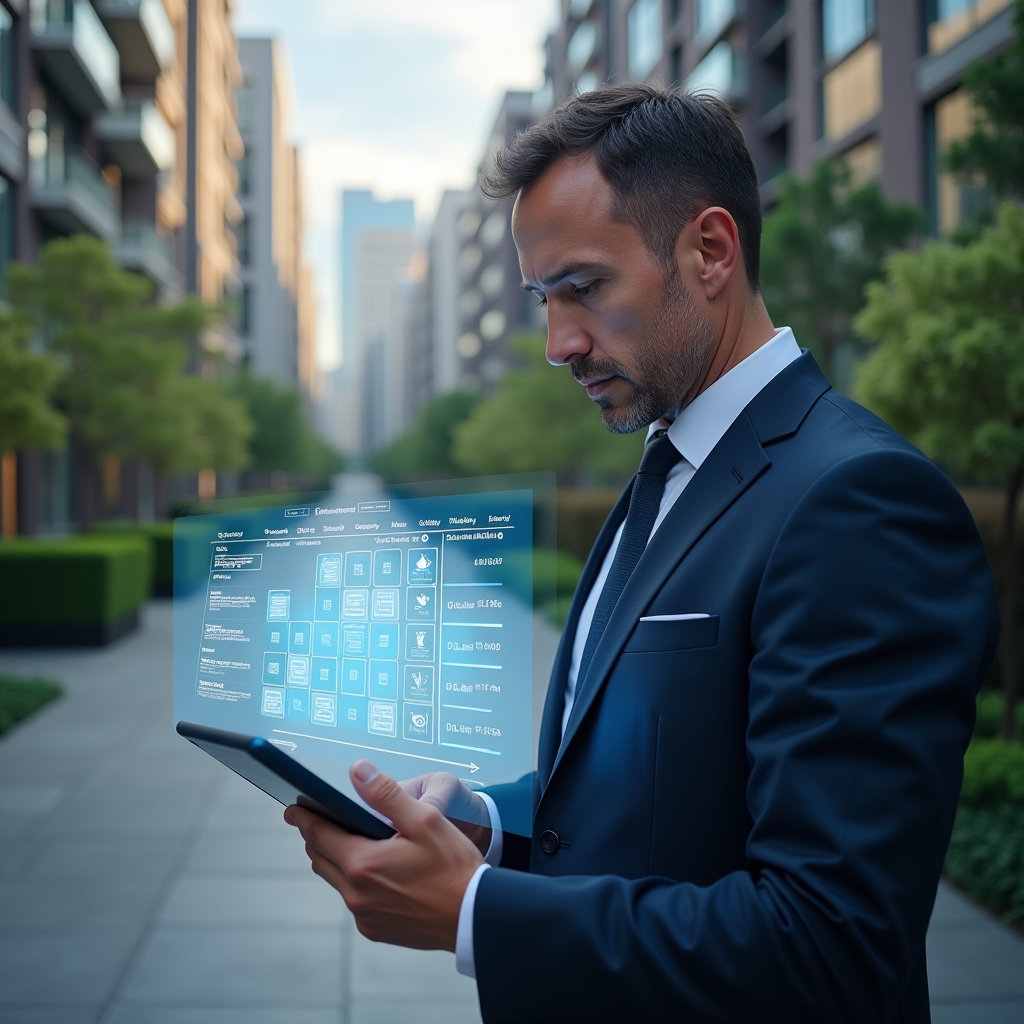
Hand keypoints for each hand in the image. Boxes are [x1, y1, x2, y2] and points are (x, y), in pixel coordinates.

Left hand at [284, 760, 483, 950]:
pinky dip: (355, 880)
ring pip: (336, 880)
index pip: (318, 834)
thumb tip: (357, 770)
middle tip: (317, 819)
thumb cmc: (454, 868)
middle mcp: (356, 894)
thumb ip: (386, 793)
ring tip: (347, 839)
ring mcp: (364, 915)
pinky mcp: (375, 929)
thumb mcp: (424, 819)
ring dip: (335, 858)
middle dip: (317, 836)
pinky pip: (353, 899)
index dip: (304, 817)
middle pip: (320, 858)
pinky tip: (374, 869)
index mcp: (362, 864)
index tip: (293, 807)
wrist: (475, 915)